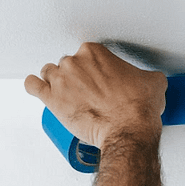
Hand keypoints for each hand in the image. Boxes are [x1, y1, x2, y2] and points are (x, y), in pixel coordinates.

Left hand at [24, 42, 167, 148]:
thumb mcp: (152, 83)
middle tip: (86, 94)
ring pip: (49, 73)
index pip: (87, 55)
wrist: (128, 132)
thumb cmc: (137, 110)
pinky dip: (34, 87)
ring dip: (56, 82)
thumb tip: (147, 80)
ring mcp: (61, 80)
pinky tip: (39, 90)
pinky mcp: (51, 99)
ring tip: (67, 96)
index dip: (93, 70)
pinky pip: (32, 86)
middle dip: (76, 78)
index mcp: (95, 52)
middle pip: (68, 64)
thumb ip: (145, 76)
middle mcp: (75, 61)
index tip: (98, 81)